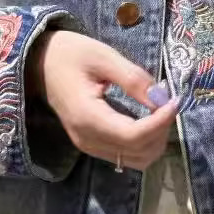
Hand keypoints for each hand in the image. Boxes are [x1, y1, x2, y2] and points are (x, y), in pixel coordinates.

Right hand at [29, 30, 177, 171]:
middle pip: (137, 152)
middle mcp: (87, 139)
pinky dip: (143, 142)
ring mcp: (88, 145)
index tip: (174, 100)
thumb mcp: (103, 56)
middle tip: (167, 103)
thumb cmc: (68, 54)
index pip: (133, 136)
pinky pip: (124, 154)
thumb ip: (133, 79)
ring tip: (159, 112)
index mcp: (87, 117)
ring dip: (155, 140)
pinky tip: (148, 119)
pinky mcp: (91, 143)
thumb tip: (162, 97)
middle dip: (161, 131)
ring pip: (134, 160)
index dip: (160, 122)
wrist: (39, 63)